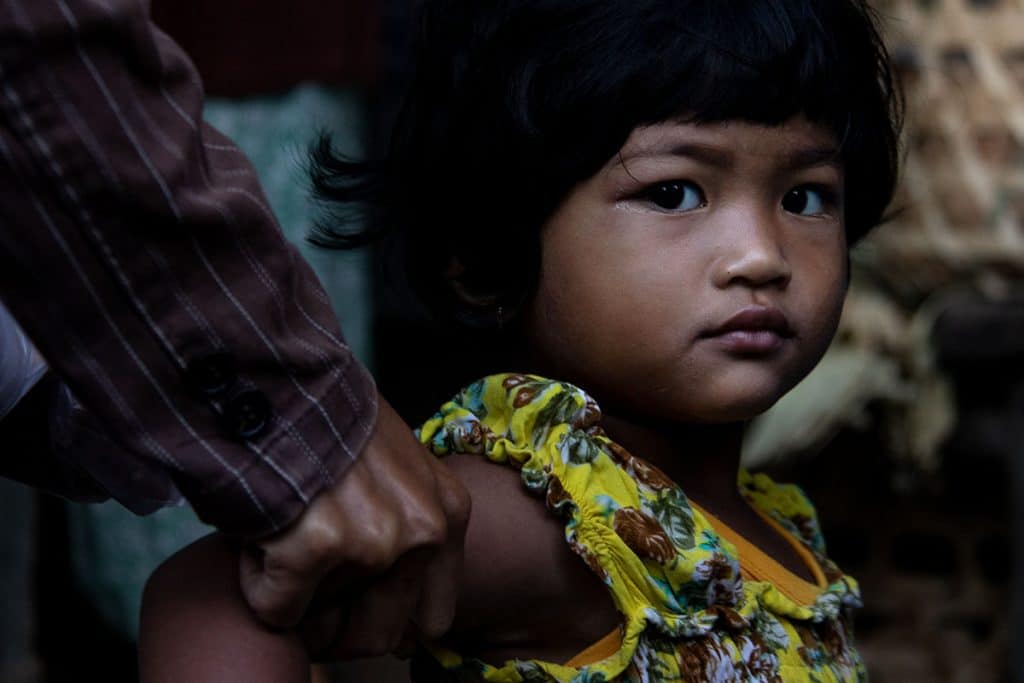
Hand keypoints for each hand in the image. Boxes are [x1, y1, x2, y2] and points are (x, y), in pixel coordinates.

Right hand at [238, 395, 470, 655]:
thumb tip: (381, 595)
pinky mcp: (317, 549)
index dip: (386, 619)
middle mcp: (422, 532)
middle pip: (381, 636)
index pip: (434, 618)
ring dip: (298, 599)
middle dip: (338, 627)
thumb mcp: (398, 463)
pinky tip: (260, 534)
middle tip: (306, 594)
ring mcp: (373, 543)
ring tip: (286, 540)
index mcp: (448, 513)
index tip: (355, 606)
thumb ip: (403, 520)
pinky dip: (257, 583)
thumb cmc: (330, 417)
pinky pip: (277, 610)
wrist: (284, 377)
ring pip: (326, 627)